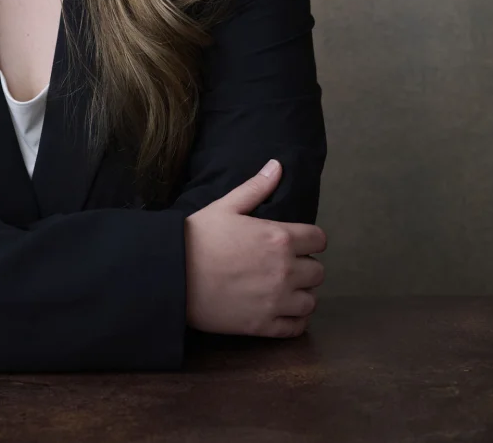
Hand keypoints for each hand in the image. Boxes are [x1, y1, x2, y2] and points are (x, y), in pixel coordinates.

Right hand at [184, 158, 326, 337]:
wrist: (174, 274)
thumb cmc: (199, 236)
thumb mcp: (226, 205)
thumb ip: (256, 187)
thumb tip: (277, 166)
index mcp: (279, 238)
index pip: (318, 240)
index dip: (310, 239)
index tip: (297, 242)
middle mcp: (285, 270)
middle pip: (318, 272)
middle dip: (305, 266)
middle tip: (286, 264)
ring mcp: (276, 301)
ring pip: (311, 301)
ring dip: (301, 294)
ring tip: (284, 289)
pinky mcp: (264, 326)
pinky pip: (296, 327)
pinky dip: (294, 320)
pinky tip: (281, 311)